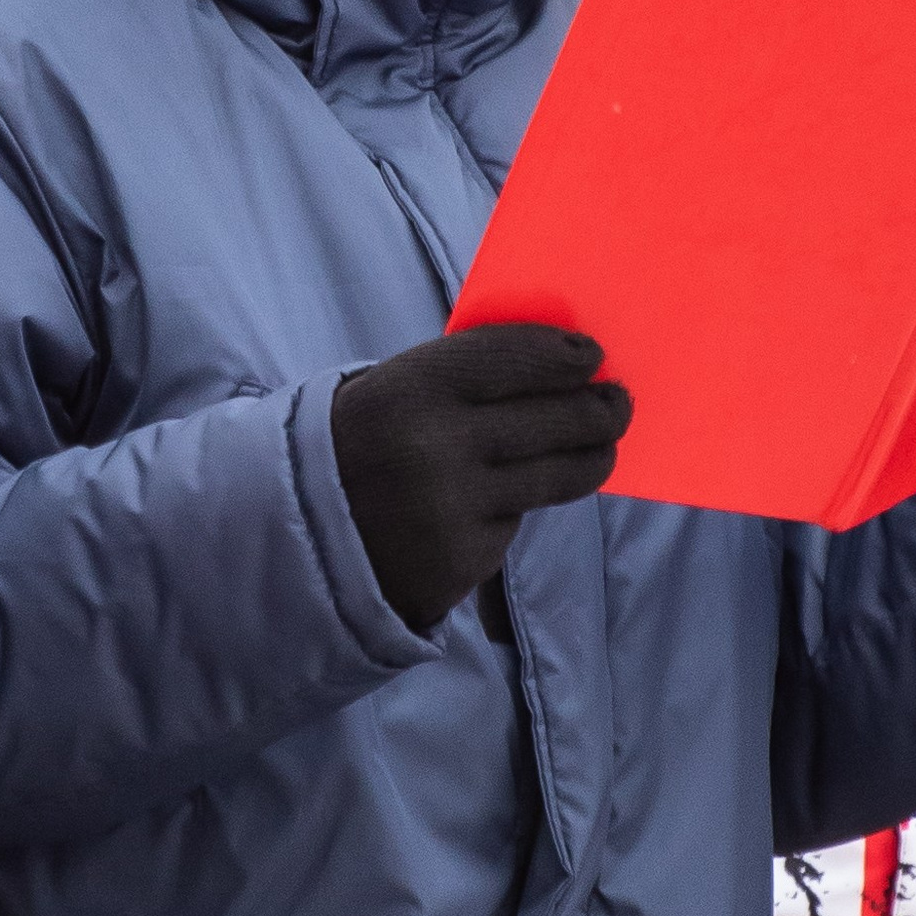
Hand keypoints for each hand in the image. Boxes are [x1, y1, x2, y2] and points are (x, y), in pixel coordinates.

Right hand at [331, 324, 630, 635]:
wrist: (298, 535)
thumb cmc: (366, 444)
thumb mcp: (396, 391)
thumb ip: (468, 376)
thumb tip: (566, 368)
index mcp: (412, 388)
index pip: (518, 357)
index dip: (566, 356)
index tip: (592, 358)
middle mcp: (436, 447)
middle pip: (558, 418)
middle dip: (601, 408)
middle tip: (616, 403)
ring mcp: (454, 509)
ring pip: (559, 475)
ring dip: (593, 456)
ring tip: (601, 445)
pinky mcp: (464, 559)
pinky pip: (516, 521)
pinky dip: (517, 507)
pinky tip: (501, 498)